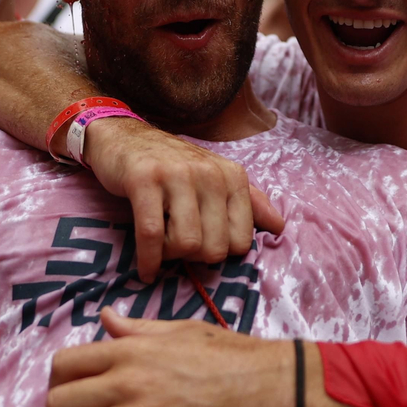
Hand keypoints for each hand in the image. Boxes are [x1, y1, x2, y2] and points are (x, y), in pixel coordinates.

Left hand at [47, 310, 293, 406]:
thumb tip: (106, 318)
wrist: (274, 387)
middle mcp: (126, 381)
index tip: (74, 404)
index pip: (62, 366)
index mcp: (129, 350)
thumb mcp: (180, 329)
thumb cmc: (233, 356)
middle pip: (57, 405)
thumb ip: (137, 329)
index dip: (59, 389)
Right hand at [82, 118, 285, 282]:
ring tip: (161, 248)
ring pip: (186, 243)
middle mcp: (209, 173)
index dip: (219, 252)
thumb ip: (250, 202)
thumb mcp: (216, 178)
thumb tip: (280, 227)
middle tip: (177, 247)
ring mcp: (176, 175)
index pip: (241, 241)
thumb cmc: (173, 166)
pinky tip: (146, 268)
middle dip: (194, 257)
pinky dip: (148, 260)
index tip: (201, 246)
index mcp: (232, 176)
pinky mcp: (144, 180)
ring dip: (170, 256)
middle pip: (214, 248)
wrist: (126, 138)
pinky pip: (151, 235)